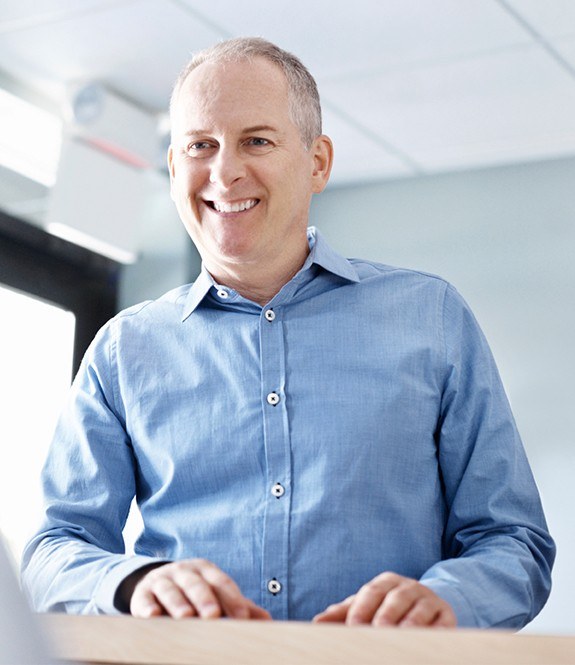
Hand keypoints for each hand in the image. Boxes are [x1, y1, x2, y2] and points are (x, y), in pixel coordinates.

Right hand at [129, 559, 271, 619]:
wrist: (156, 582)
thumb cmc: (194, 592)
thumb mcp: (215, 593)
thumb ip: (238, 606)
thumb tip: (267, 620)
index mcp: (206, 570)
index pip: (222, 582)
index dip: (233, 599)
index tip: (243, 618)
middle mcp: (184, 571)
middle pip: (196, 583)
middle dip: (205, 599)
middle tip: (214, 615)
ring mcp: (162, 580)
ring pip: (170, 589)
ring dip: (178, 603)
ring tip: (185, 617)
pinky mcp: (142, 593)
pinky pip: (143, 599)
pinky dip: (147, 607)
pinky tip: (152, 616)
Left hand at [313, 572, 455, 627]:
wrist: (427, 605)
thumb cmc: (388, 608)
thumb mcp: (366, 606)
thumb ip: (344, 613)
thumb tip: (317, 622)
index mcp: (385, 582)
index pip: (371, 592)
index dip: (361, 609)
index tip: (353, 628)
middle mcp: (408, 587)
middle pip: (395, 599)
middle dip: (385, 616)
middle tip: (377, 632)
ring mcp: (429, 600)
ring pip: (419, 610)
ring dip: (410, 624)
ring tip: (399, 637)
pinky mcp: (447, 615)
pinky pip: (444, 622)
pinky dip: (437, 631)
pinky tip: (428, 640)